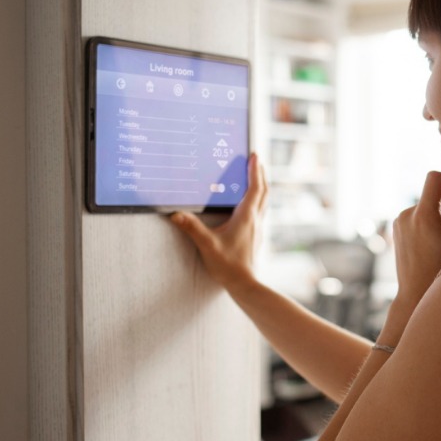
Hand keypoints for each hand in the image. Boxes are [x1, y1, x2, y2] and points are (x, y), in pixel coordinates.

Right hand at [170, 153, 266, 289]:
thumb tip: (176, 214)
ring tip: (255, 178)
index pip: (255, 187)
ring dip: (261, 187)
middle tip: (256, 161)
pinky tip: (248, 206)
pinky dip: (257, 201)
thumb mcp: (207, 244)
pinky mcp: (257, 236)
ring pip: (264, 202)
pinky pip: (260, 212)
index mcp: (246, 216)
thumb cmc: (229, 265)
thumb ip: (192, 228)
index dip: (255, 170)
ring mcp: (258, 228)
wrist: (245, 284)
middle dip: (260, 174)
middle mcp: (256, 220)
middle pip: (264, 191)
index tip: (254, 155)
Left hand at [381, 171, 440, 340]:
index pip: (435, 178)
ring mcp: (399, 222)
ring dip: (440, 215)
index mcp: (423, 216)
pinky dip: (429, 223)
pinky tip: (435, 242)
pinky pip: (418, 217)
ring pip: (427, 206)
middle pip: (434, 195)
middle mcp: (407, 215)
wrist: (416, 295)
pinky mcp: (396, 229)